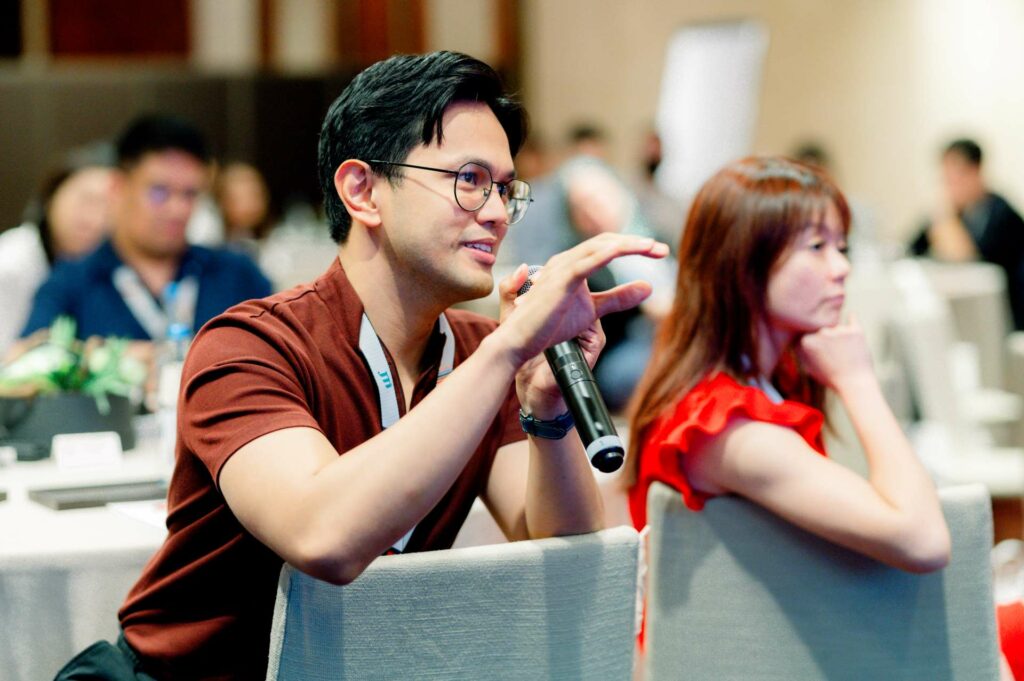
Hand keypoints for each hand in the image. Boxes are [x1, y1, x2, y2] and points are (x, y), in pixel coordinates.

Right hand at [494, 233, 667, 410]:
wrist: (521, 343)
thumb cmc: (550, 326)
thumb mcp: (593, 311)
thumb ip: (618, 298)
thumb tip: (648, 287)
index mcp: (574, 264)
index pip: (608, 246)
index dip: (634, 246)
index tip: (659, 253)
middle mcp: (567, 260)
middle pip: (607, 241)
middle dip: (637, 243)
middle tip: (663, 250)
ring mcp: (562, 268)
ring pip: (600, 246)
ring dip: (628, 244)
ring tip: (653, 248)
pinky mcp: (560, 281)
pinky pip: (587, 262)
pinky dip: (608, 253)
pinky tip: (627, 251)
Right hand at [796, 317, 874, 391]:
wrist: (854, 384)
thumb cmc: (830, 377)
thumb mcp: (808, 366)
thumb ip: (800, 350)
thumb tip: (797, 337)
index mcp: (806, 341)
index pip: (806, 334)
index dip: (811, 342)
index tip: (818, 352)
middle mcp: (821, 332)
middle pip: (820, 328)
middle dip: (824, 337)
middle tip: (832, 353)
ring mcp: (838, 330)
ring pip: (835, 326)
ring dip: (838, 334)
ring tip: (844, 352)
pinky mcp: (855, 330)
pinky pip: (852, 318)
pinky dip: (851, 319)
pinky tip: (849, 319)